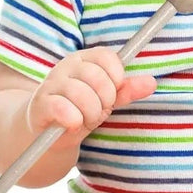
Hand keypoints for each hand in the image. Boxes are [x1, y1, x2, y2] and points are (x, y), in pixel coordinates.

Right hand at [27, 46, 155, 145]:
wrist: (46, 135)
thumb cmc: (78, 111)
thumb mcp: (105, 100)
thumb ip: (126, 90)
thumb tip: (151, 82)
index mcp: (83, 59)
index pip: (107, 57)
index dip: (116, 78)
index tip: (112, 94)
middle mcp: (65, 66)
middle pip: (98, 78)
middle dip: (105, 102)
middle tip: (97, 111)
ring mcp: (51, 83)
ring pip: (83, 95)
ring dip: (90, 115)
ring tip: (84, 120)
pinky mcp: (40, 103)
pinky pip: (64, 109)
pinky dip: (74, 120)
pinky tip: (72, 124)